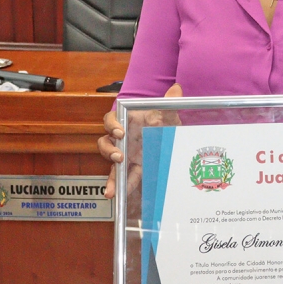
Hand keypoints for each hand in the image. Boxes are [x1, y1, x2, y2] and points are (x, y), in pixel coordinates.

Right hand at [99, 83, 182, 197]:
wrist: (171, 139)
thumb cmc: (165, 123)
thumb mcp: (169, 114)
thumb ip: (170, 102)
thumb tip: (176, 89)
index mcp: (128, 122)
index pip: (111, 119)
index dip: (111, 124)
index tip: (120, 131)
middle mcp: (123, 138)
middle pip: (106, 142)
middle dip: (109, 149)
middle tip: (120, 156)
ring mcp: (125, 154)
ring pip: (110, 162)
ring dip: (111, 172)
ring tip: (114, 185)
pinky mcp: (131, 168)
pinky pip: (120, 177)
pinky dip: (116, 186)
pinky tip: (114, 194)